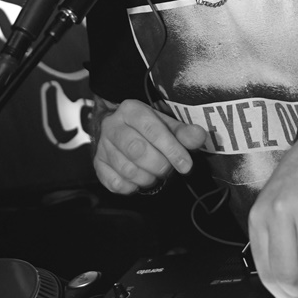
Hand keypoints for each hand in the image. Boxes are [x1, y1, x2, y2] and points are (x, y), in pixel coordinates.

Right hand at [92, 99, 206, 193]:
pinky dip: (131, 187)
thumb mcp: (165, 124)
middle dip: (159, 165)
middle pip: (137, 150)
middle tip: (168, 169)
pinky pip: (115, 184)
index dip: (172, 149)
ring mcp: (102, 146)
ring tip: (154, 174)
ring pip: (127, 169)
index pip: (152, 130)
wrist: (117, 128)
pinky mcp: (98, 165)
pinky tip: (138, 180)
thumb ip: (183, 132)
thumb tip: (199, 136)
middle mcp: (112, 126)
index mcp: (131, 110)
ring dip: (147, 178)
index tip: (186, 165)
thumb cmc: (146, 128)